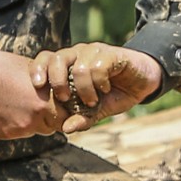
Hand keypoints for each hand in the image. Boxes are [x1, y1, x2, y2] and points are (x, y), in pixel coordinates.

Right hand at [0, 49, 66, 139]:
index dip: (65, 111)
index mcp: (47, 102)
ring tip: (19, 103)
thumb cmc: (6, 68)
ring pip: (36, 129)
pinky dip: (16, 123)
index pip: (67, 117)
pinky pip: (18, 132)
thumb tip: (63, 98)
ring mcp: (21, 128)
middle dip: (49, 117)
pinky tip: (6, 108)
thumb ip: (52, 88)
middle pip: (53, 126)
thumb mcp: (36, 71)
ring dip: (33, 121)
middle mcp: (36, 119)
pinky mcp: (7, 134)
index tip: (61, 106)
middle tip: (38, 103)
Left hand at [29, 43, 162, 133]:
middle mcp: (78, 54)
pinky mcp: (111, 53)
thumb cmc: (116, 93)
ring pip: (78, 67)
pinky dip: (99, 82)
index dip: (38, 70)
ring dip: (84, 89)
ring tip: (92, 100)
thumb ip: (82, 118)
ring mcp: (94, 52)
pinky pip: (98, 67)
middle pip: (56, 59)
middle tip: (65, 99)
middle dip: (57, 82)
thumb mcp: (98, 110)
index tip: (38, 86)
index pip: (45, 59)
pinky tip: (105, 88)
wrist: (143, 81)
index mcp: (69, 65)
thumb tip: (66, 129)